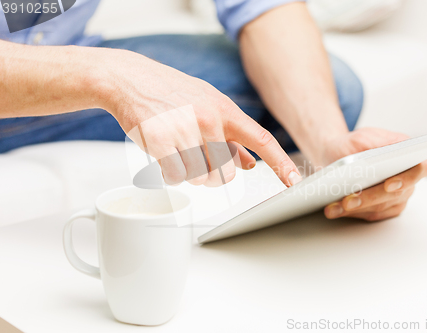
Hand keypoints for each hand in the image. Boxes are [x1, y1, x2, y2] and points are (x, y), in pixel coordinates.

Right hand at [98, 49, 301, 186]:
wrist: (131, 79)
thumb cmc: (173, 93)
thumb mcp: (209, 106)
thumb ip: (232, 136)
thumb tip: (251, 164)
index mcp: (225, 110)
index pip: (262, 140)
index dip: (282, 163)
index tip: (295, 181)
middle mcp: (209, 119)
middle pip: (224, 172)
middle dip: (213, 175)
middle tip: (198, 161)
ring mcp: (185, 129)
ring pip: (199, 177)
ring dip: (189, 173)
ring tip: (178, 151)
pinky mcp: (160, 140)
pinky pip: (176, 176)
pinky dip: (171, 173)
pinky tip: (165, 156)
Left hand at [321, 128, 426, 220]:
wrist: (336, 155)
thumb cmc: (352, 145)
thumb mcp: (361, 138)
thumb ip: (374, 144)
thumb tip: (383, 155)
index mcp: (406, 154)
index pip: (418, 168)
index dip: (407, 179)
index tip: (388, 185)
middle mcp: (406, 177)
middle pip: (396, 194)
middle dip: (370, 198)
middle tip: (349, 200)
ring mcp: (396, 195)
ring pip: (380, 207)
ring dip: (356, 208)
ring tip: (335, 206)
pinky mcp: (382, 208)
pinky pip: (369, 214)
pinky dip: (350, 213)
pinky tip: (335, 210)